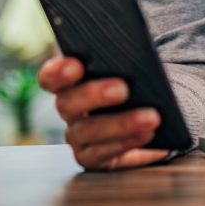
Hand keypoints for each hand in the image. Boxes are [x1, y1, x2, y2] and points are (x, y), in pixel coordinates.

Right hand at [38, 57, 170, 169]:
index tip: (76, 66)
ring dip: (121, 123)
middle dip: (94, 95)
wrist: (152, 120)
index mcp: (71, 81)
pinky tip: (148, 133)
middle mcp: (69, 109)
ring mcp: (78, 136)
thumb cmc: (136, 85)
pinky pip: (104, 153)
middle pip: (67, 103)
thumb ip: (122, 59)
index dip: (58, 72)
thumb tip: (135, 48)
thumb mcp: (129, 69)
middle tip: (123, 89)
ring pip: (88, 131)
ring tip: (151, 117)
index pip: (51, 77)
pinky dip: (128, 142)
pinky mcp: (93, 158)